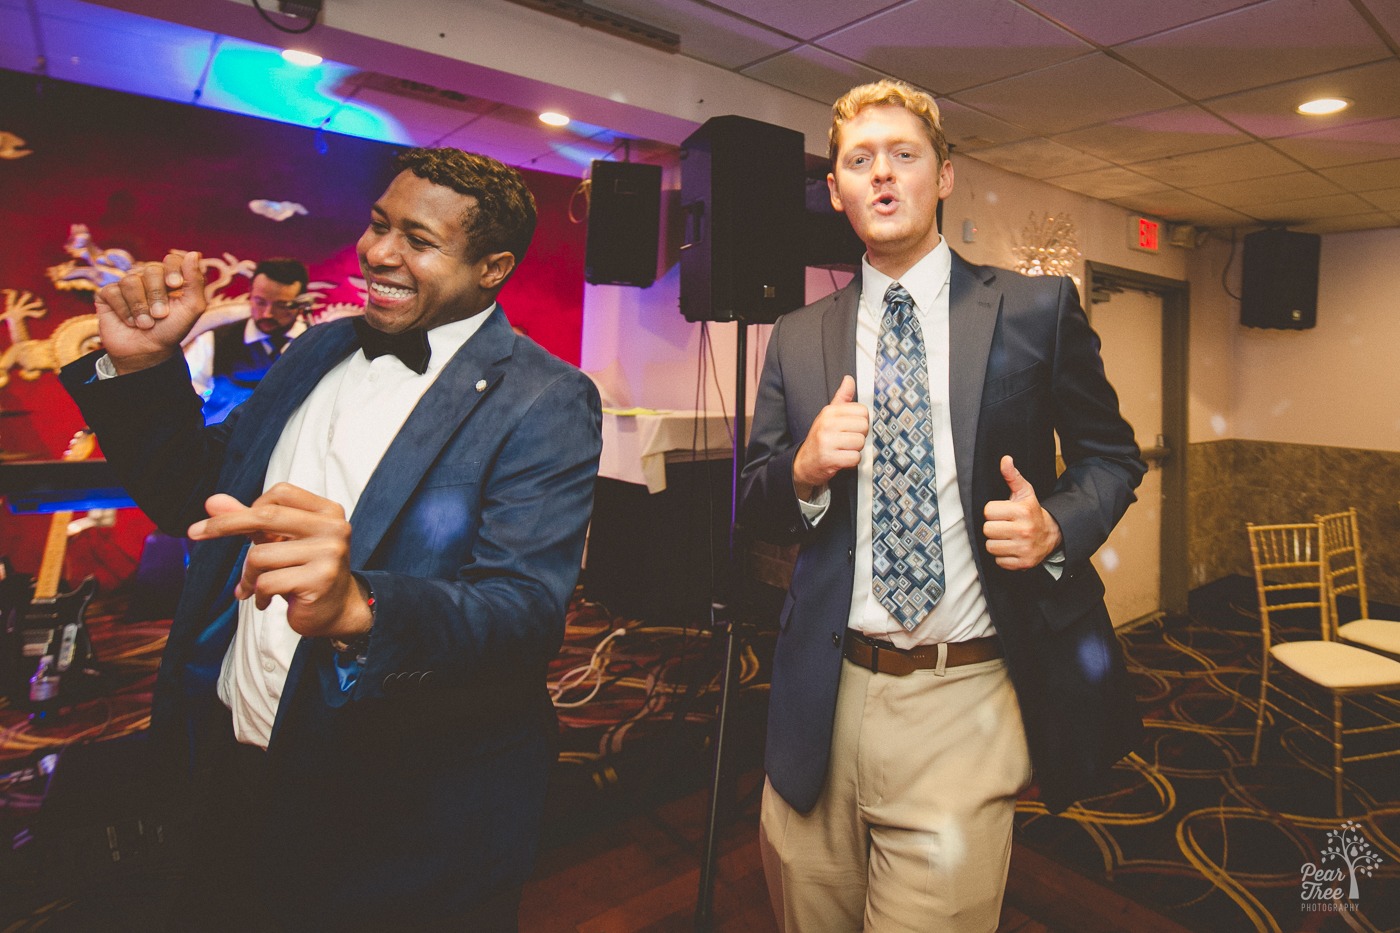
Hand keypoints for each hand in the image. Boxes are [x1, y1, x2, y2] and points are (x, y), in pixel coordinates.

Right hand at [94, 250, 205, 374]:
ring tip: (145, 324)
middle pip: (150, 270)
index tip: (175, 285)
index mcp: (169, 278)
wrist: (147, 352)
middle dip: (157, 295)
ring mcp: (126, 285)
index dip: (172, 269)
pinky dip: (124, 311)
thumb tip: (193, 254)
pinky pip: (112, 292)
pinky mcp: (107, 295)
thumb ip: (195, 282)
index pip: (171, 260)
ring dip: (140, 307)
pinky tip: (129, 322)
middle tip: (160, 315)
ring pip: (130, 281)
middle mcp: (147, 278)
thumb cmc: (171, 330)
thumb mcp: (192, 308)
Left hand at [187, 484, 371, 639]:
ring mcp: (329, 554)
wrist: (337, 611)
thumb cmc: (306, 571)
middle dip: (224, 524)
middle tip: (195, 532)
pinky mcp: (319, 580)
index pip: (280, 493)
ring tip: (255, 588)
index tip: (227, 522)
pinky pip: (267, 582)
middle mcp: (333, 528)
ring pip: (261, 556)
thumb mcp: (279, 541)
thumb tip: (212, 501)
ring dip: (248, 576)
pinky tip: (266, 600)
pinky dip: (258, 594)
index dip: (248, 506)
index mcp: (328, 511)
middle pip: (267, 515)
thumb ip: (250, 520)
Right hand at [792, 375, 867, 499]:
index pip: (862, 411)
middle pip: (864, 426)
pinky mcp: (829, 458)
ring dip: (855, 450)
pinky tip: (841, 459)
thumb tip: (849, 380)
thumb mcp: (828, 415)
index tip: (851, 428)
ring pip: (860, 442)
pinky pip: (855, 458)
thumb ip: (842, 398)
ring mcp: (827, 441)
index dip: (861, 421)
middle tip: (847, 440)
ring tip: (843, 450)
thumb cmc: (820, 438)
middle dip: (859, 436)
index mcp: (829, 411)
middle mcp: (827, 424)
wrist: (804, 462)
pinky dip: (851, 462)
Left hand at [983, 455, 1061, 570]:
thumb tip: (1005, 459)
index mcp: (1021, 511)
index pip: (988, 511)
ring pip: (990, 547)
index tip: (1002, 513)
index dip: (992, 512)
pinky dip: (1002, 557)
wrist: (1051, 534)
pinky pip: (998, 561)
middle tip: (1004, 525)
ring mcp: (1024, 548)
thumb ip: (1012, 476)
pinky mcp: (1023, 563)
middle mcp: (1024, 530)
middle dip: (993, 527)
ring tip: (1007, 537)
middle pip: (987, 530)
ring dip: (996, 543)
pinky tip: (1011, 548)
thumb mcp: (1024, 493)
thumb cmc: (1031, 512)